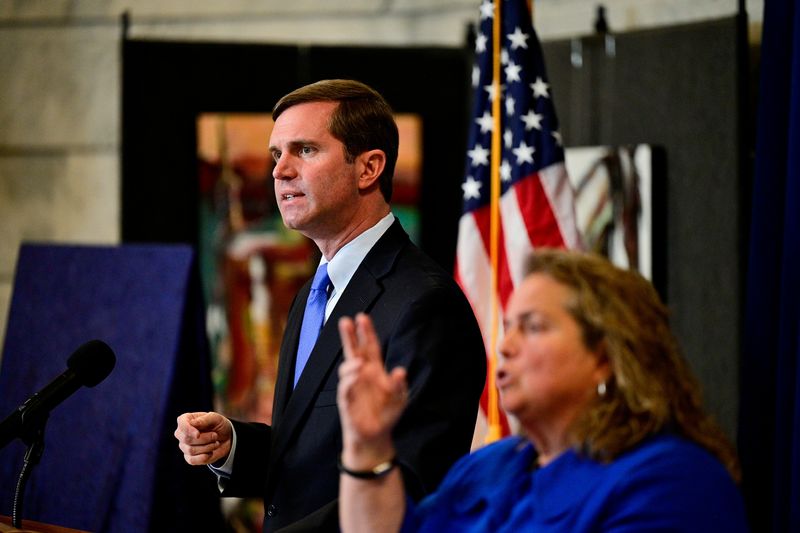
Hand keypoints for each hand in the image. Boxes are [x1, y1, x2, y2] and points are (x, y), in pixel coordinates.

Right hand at [174, 412, 231, 465]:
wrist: (226, 438)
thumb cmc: (219, 425)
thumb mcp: (216, 418)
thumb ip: (204, 420)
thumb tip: (192, 423)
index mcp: (186, 419)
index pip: (181, 423)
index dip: (188, 430)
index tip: (198, 434)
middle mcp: (182, 433)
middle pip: (186, 439)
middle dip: (205, 439)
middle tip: (215, 436)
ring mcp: (184, 446)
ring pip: (191, 450)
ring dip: (208, 447)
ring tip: (216, 443)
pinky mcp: (189, 457)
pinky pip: (192, 460)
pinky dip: (204, 457)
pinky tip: (210, 452)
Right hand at [337, 313, 406, 466]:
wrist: (376, 436)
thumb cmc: (387, 414)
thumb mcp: (399, 398)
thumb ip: (399, 384)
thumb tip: (401, 371)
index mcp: (375, 370)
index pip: (370, 347)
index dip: (366, 333)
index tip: (362, 317)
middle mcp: (362, 375)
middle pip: (354, 351)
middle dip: (350, 336)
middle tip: (345, 320)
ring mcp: (353, 386)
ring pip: (347, 368)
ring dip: (352, 363)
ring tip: (359, 361)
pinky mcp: (347, 401)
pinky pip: (345, 388)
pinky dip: (350, 380)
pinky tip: (356, 375)